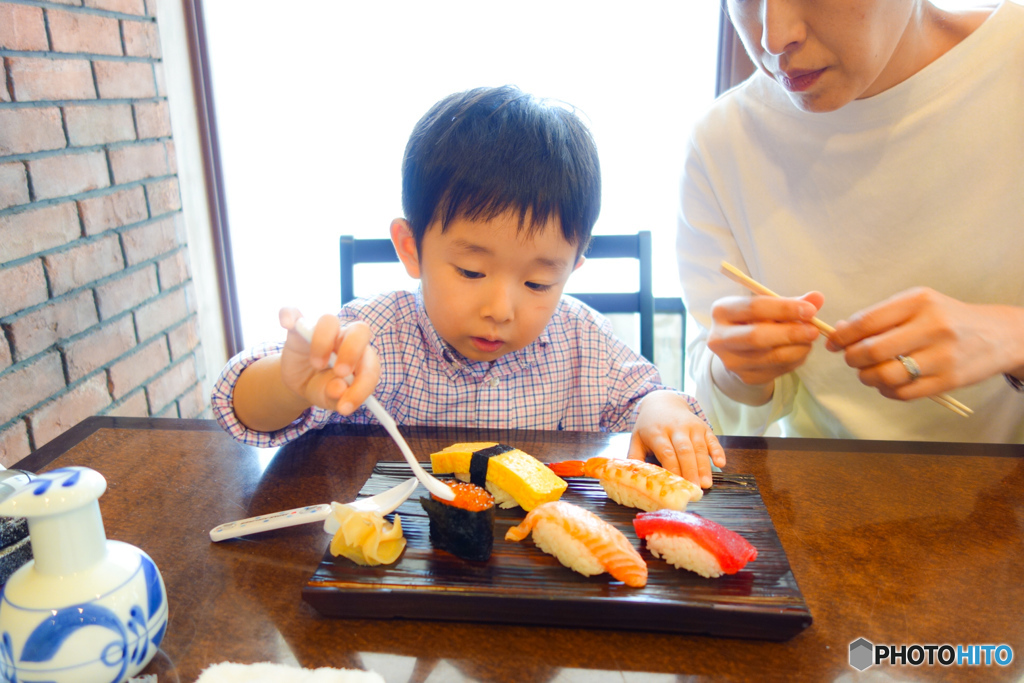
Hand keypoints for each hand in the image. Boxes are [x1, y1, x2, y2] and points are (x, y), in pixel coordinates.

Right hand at [278, 307, 379, 413]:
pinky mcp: (298, 328)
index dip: (362, 386)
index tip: (345, 406)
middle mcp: (346, 340)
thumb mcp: (329, 398)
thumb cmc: (323, 388)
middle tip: (340, 372)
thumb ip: (337, 397)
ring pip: (329, 321)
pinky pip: (293, 311)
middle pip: (360, 330)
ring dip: (323, 342)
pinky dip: (289, 314)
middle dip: (352, 351)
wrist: (301, 382)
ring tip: (317, 365)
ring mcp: (322, 331)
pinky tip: (286, 323)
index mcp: (361, 359)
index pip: (370, 365)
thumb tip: (338, 389)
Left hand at [627, 391, 725, 488]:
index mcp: (657, 432)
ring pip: (699, 447)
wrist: (662, 402)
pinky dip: (718, 451)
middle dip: (691, 471)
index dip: (673, 468)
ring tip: (706, 484)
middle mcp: (675, 427)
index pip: (666, 452)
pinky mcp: (703, 426)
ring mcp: (691, 426)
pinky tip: (720, 463)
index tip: (677, 485)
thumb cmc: (649, 426)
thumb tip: (633, 479)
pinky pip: (712, 439)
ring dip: (704, 467)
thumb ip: (634, 457)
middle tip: (695, 489)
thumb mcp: (636, 438)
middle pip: (685, 451)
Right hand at [707, 291, 824, 397]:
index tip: (810, 310)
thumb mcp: (767, 306)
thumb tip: (817, 298)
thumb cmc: (754, 320)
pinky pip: (778, 369)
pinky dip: (795, 360)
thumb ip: (791, 301)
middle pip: (757, 336)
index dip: (784, 308)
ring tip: (809, 340)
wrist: (738, 350)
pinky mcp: (746, 377)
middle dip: (790, 333)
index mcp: (722, 311)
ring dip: (798, 348)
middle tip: (814, 330)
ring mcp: (731, 361)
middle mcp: (720, 338)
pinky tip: (800, 351)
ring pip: (771, 357)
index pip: (754, 307)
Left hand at [827, 287, 1023, 398]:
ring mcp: (942, 355)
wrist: (999, 335)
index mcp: (919, 302)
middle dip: (852, 359)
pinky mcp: (949, 380)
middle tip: (851, 359)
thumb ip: (881, 316)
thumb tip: (840, 331)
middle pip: (873, 351)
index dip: (843, 336)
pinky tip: (887, 384)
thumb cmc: (948, 318)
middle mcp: (932, 326)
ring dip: (867, 378)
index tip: (833, 343)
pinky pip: (904, 393)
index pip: (867, 322)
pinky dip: (887, 392)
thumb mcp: (918, 304)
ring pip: (886, 376)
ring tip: (868, 373)